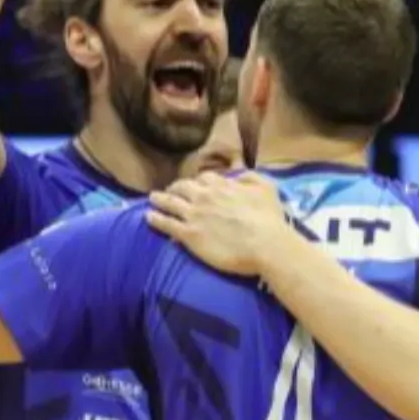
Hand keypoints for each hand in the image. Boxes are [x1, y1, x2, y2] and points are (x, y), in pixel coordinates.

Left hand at [147, 172, 293, 277]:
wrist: (265, 244)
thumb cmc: (270, 218)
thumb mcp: (267, 187)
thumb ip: (250, 177)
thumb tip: (238, 175)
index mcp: (223, 185)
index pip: (204, 178)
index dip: (198, 182)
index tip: (196, 185)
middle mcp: (205, 196)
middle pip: (183, 187)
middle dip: (176, 188)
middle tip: (171, 191)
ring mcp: (194, 215)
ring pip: (170, 203)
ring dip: (159, 199)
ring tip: (152, 199)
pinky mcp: (189, 234)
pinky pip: (166, 224)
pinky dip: (156, 218)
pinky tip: (148, 217)